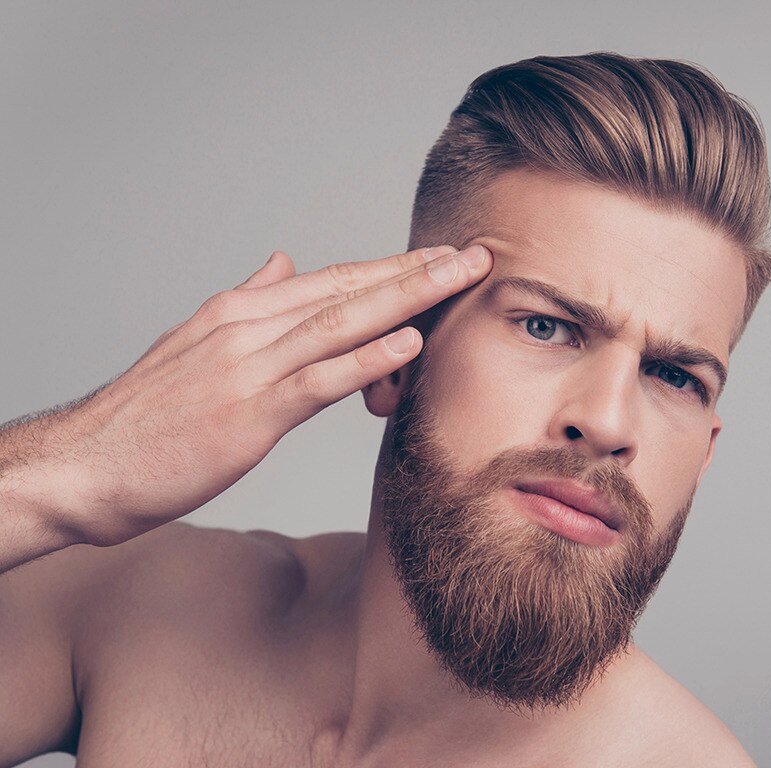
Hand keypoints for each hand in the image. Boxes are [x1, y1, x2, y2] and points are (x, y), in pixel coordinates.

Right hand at [31, 244, 491, 546]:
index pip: (334, 280)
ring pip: (344, 321)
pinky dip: (367, 358)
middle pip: (350, 289)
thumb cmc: (144, 417)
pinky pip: (319, 379)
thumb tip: (281, 262)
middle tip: (475, 253)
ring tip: (459, 277)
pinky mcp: (249, 413)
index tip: (441, 256)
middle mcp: (250, 327)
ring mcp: (250, 366)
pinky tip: (409, 342)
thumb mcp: (196, 343)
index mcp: (242, 311)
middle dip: (417, 270)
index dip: (393, 267)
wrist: (83, 465)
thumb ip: (248, 302)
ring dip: (408, 297)